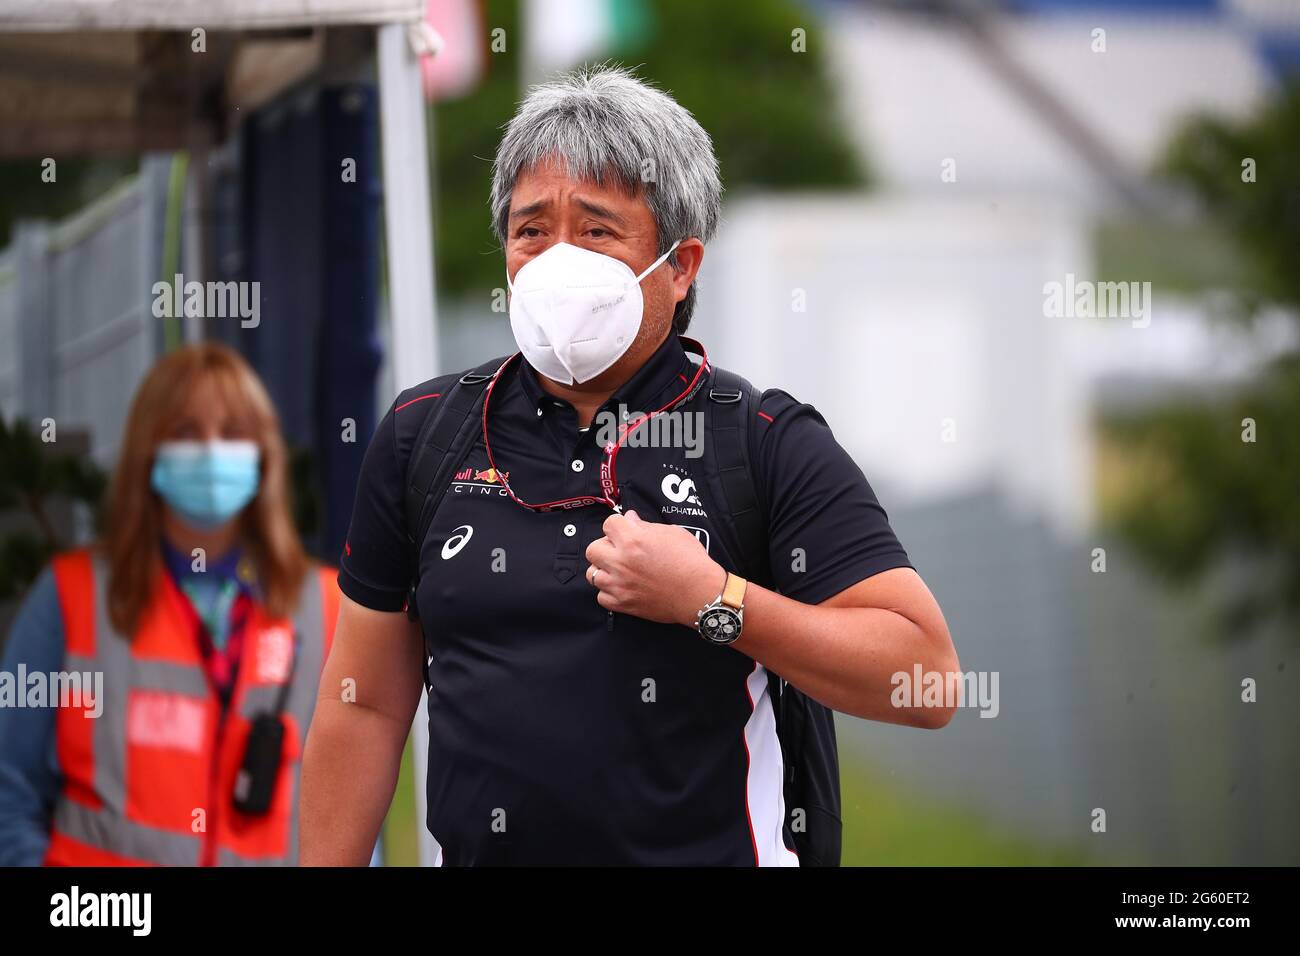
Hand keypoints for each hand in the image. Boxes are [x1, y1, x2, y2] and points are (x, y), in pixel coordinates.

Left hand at [584, 510, 725, 626]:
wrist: (700, 593)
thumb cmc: (691, 561)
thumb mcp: (672, 533)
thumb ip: (645, 526)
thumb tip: (630, 519)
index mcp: (633, 540)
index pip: (608, 524)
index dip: (618, 526)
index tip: (625, 531)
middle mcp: (621, 561)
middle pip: (592, 549)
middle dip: (605, 547)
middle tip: (619, 551)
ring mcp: (619, 584)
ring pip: (592, 574)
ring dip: (604, 570)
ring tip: (619, 570)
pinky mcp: (623, 604)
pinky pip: (601, 596)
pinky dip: (609, 592)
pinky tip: (623, 587)